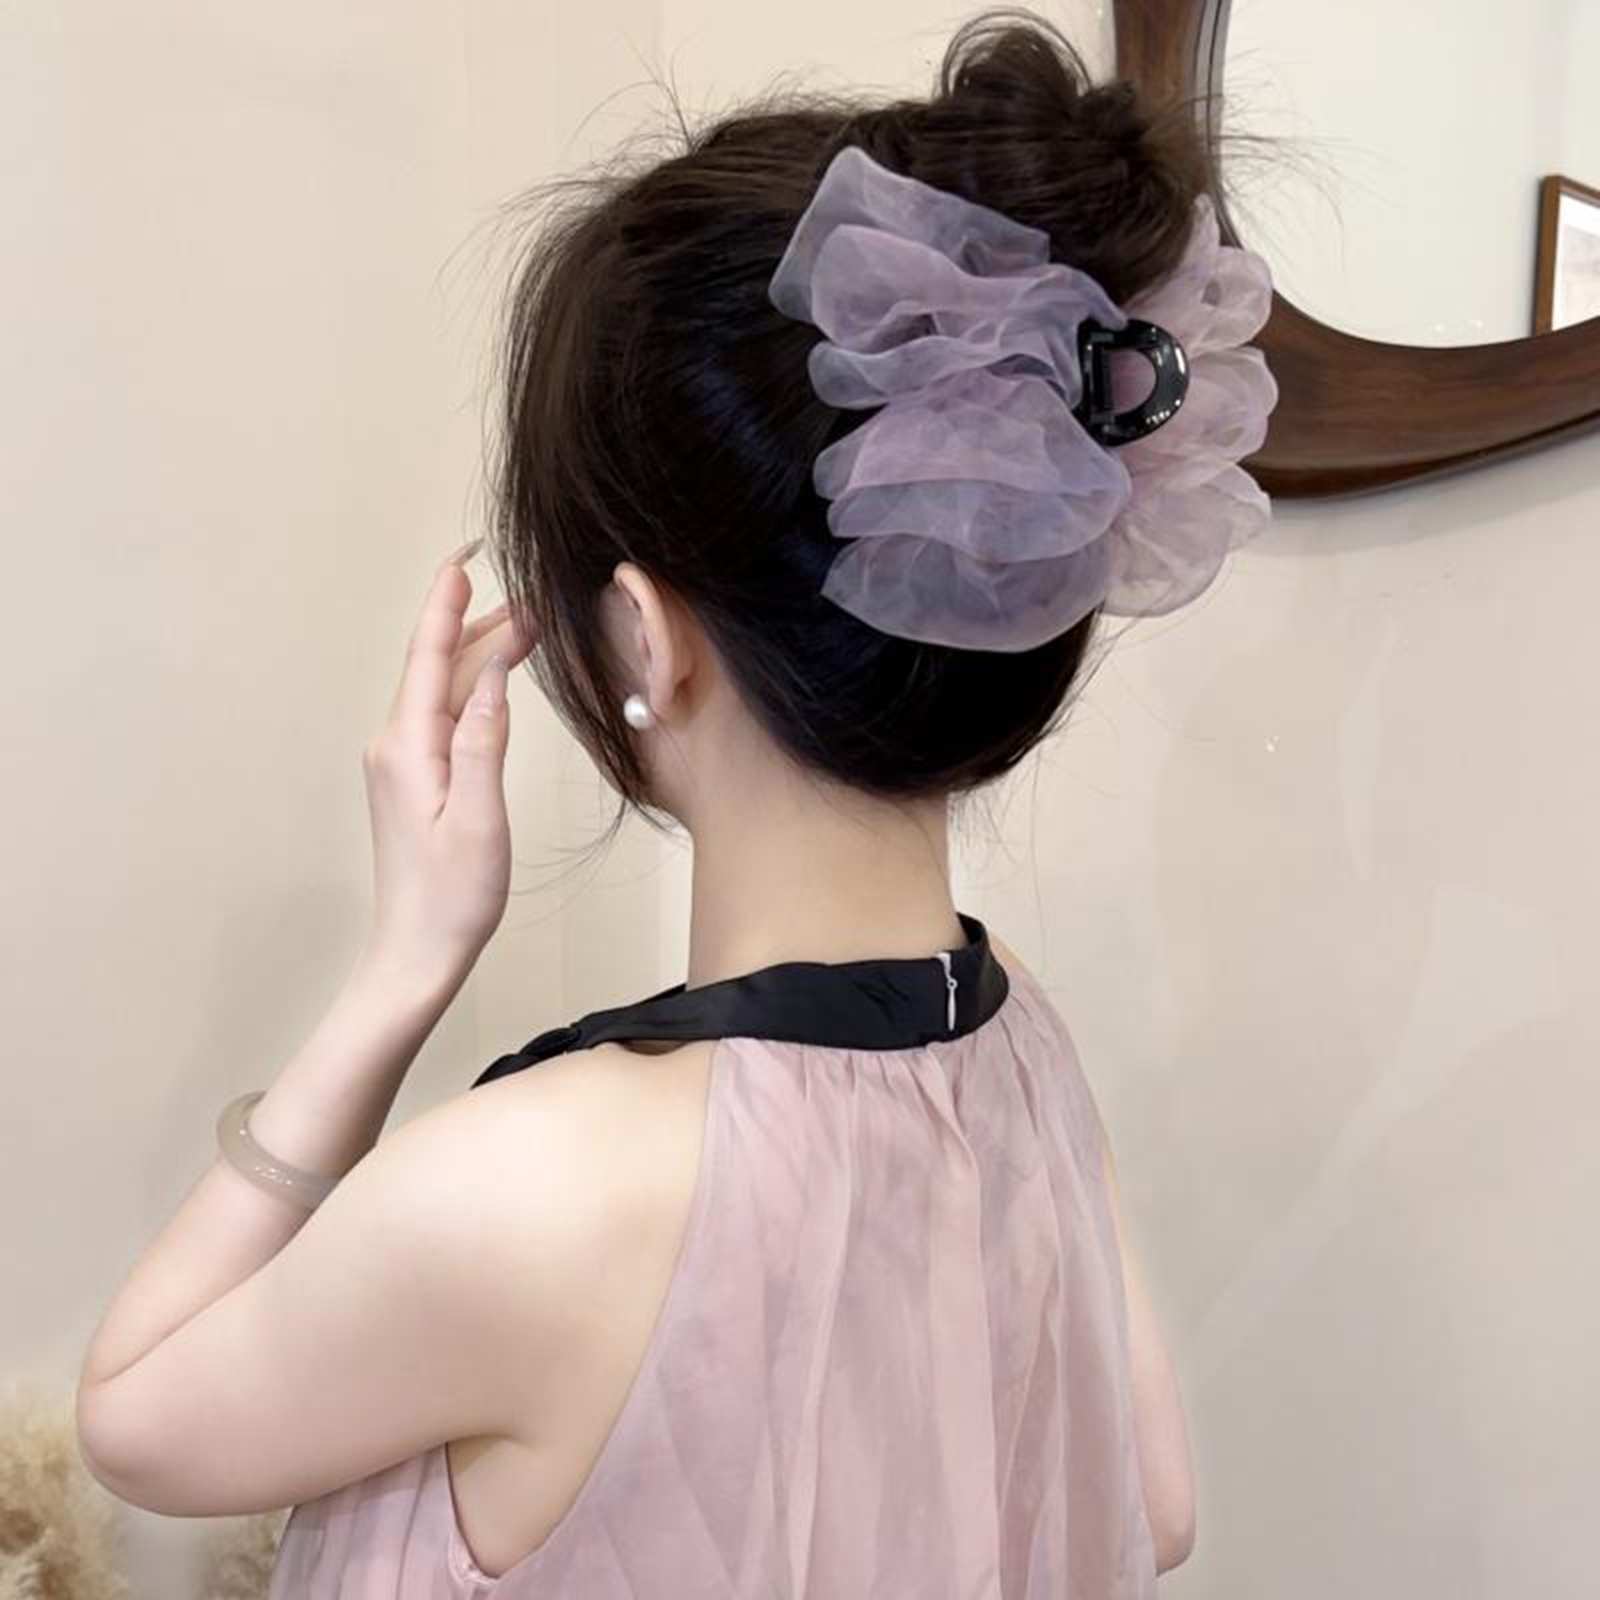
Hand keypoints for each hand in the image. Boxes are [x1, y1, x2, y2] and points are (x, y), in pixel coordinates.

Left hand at [360, 539, 536, 987]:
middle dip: (482, 627)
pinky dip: (472, 690)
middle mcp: (395, 746)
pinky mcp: (412, 780)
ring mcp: (401, 763)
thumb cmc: (452, 896)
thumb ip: (483, 741)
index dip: (447, 606)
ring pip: (442, 691)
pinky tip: (494, 684)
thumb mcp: (480, 817)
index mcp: (408, 748)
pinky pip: (443, 717)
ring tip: (527, 632)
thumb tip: (491, 677)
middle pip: (439, 668)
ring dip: (481, 658)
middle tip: (534, 603)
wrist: (417, 951)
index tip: (463, 561)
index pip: (429, 658)